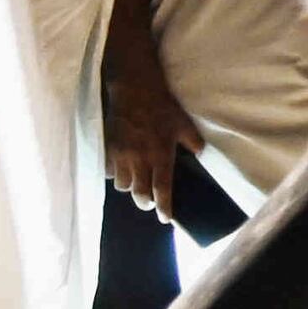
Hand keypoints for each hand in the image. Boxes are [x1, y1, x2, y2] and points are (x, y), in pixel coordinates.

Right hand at [106, 33, 203, 208]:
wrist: (135, 90)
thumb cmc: (163, 107)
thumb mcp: (185, 124)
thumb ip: (194, 142)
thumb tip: (199, 154)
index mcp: (160, 156)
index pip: (161, 189)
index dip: (163, 207)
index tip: (164, 218)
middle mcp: (139, 160)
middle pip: (138, 194)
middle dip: (145, 203)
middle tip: (150, 203)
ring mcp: (121, 155)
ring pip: (122, 185)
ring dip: (130, 188)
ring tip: (135, 183)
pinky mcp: (108, 148)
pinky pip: (108, 171)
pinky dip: (114, 174)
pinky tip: (120, 169)